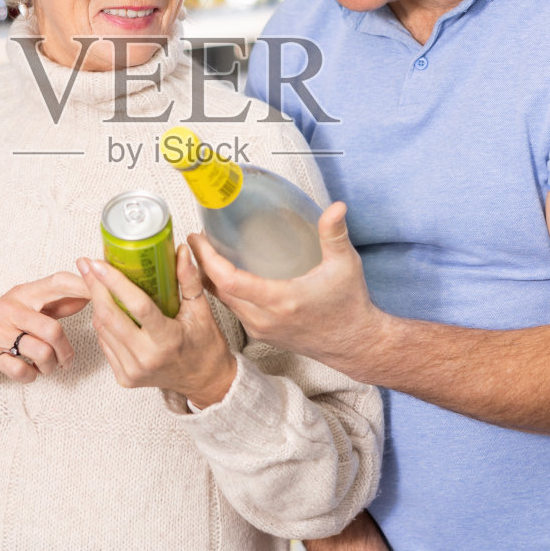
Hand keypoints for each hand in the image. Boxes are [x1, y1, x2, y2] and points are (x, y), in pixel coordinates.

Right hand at [0, 273, 89, 387]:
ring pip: (40, 352)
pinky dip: (30, 376)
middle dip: (66, 351)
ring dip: (50, 366)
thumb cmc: (0, 325)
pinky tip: (28, 372)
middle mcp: (11, 308)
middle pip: (53, 329)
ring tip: (48, 367)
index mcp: (24, 292)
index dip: (84, 287)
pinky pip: (21, 370)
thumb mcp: (26, 307)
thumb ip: (57, 303)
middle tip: (67, 361)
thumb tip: (90, 295)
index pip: (58, 282)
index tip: (104, 296)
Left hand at [79, 246, 237, 408]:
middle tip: (89, 266)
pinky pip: (105, 344)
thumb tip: (181, 251)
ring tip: (96, 282)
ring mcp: (132, 370)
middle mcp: (146, 358)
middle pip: (109, 317)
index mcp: (168, 340)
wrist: (205, 382)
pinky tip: (107, 308)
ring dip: (97, 303)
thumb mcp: (202, 311)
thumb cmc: (205, 347)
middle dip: (95, 287)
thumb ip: (189, 280)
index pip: (136, 306)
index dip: (115, 282)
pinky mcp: (124, 377)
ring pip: (102, 329)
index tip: (99, 263)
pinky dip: (103, 324)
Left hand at [190, 202, 381, 370]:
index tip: (197, 239)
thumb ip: (335, 234)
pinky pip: (233, 311)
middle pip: (219, 291)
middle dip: (202, 265)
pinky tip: (221, 276)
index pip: (230, 281)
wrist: (354, 344)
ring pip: (223, 303)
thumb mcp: (345, 265)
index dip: (208, 259)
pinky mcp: (261, 334)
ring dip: (209, 279)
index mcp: (280, 300)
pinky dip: (222, 292)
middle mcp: (264, 319)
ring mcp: (260, 329)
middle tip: (195, 240)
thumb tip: (337, 206)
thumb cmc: (349, 305)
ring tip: (203, 253)